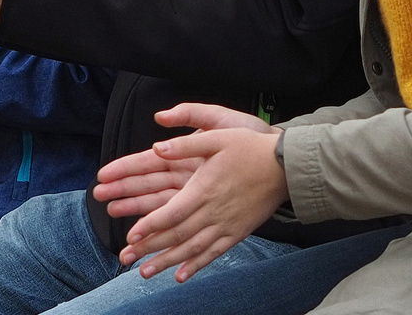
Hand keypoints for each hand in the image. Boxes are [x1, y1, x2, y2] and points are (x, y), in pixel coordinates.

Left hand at [93, 104, 284, 283]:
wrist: (284, 168)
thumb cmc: (249, 149)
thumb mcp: (217, 136)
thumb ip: (185, 144)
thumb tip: (157, 148)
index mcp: (204, 188)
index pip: (171, 212)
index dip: (150, 225)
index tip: (132, 234)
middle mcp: (213, 212)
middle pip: (177, 235)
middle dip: (150, 248)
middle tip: (127, 258)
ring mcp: (226, 225)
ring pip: (192, 248)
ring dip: (167, 262)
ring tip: (145, 272)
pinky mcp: (237, 233)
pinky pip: (214, 253)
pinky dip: (197, 266)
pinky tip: (181, 276)